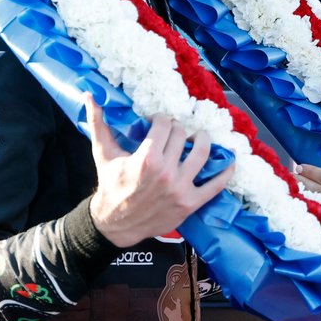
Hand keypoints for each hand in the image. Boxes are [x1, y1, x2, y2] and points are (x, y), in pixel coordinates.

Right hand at [85, 100, 232, 247]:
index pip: (165, 125)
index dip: (162, 120)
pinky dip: (226, 172)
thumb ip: (98, 124)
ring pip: (203, 153)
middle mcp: (166, 172)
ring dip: (204, 140)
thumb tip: (89, 96)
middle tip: (175, 133)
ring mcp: (181, 188)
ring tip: (199, 138)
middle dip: (179, 130)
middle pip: (183, 135)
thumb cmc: (110, 186)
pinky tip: (230, 161)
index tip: (159, 123)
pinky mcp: (190, 203)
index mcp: (146, 158)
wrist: (115, 224)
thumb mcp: (102, 154)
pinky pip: (215, 185)